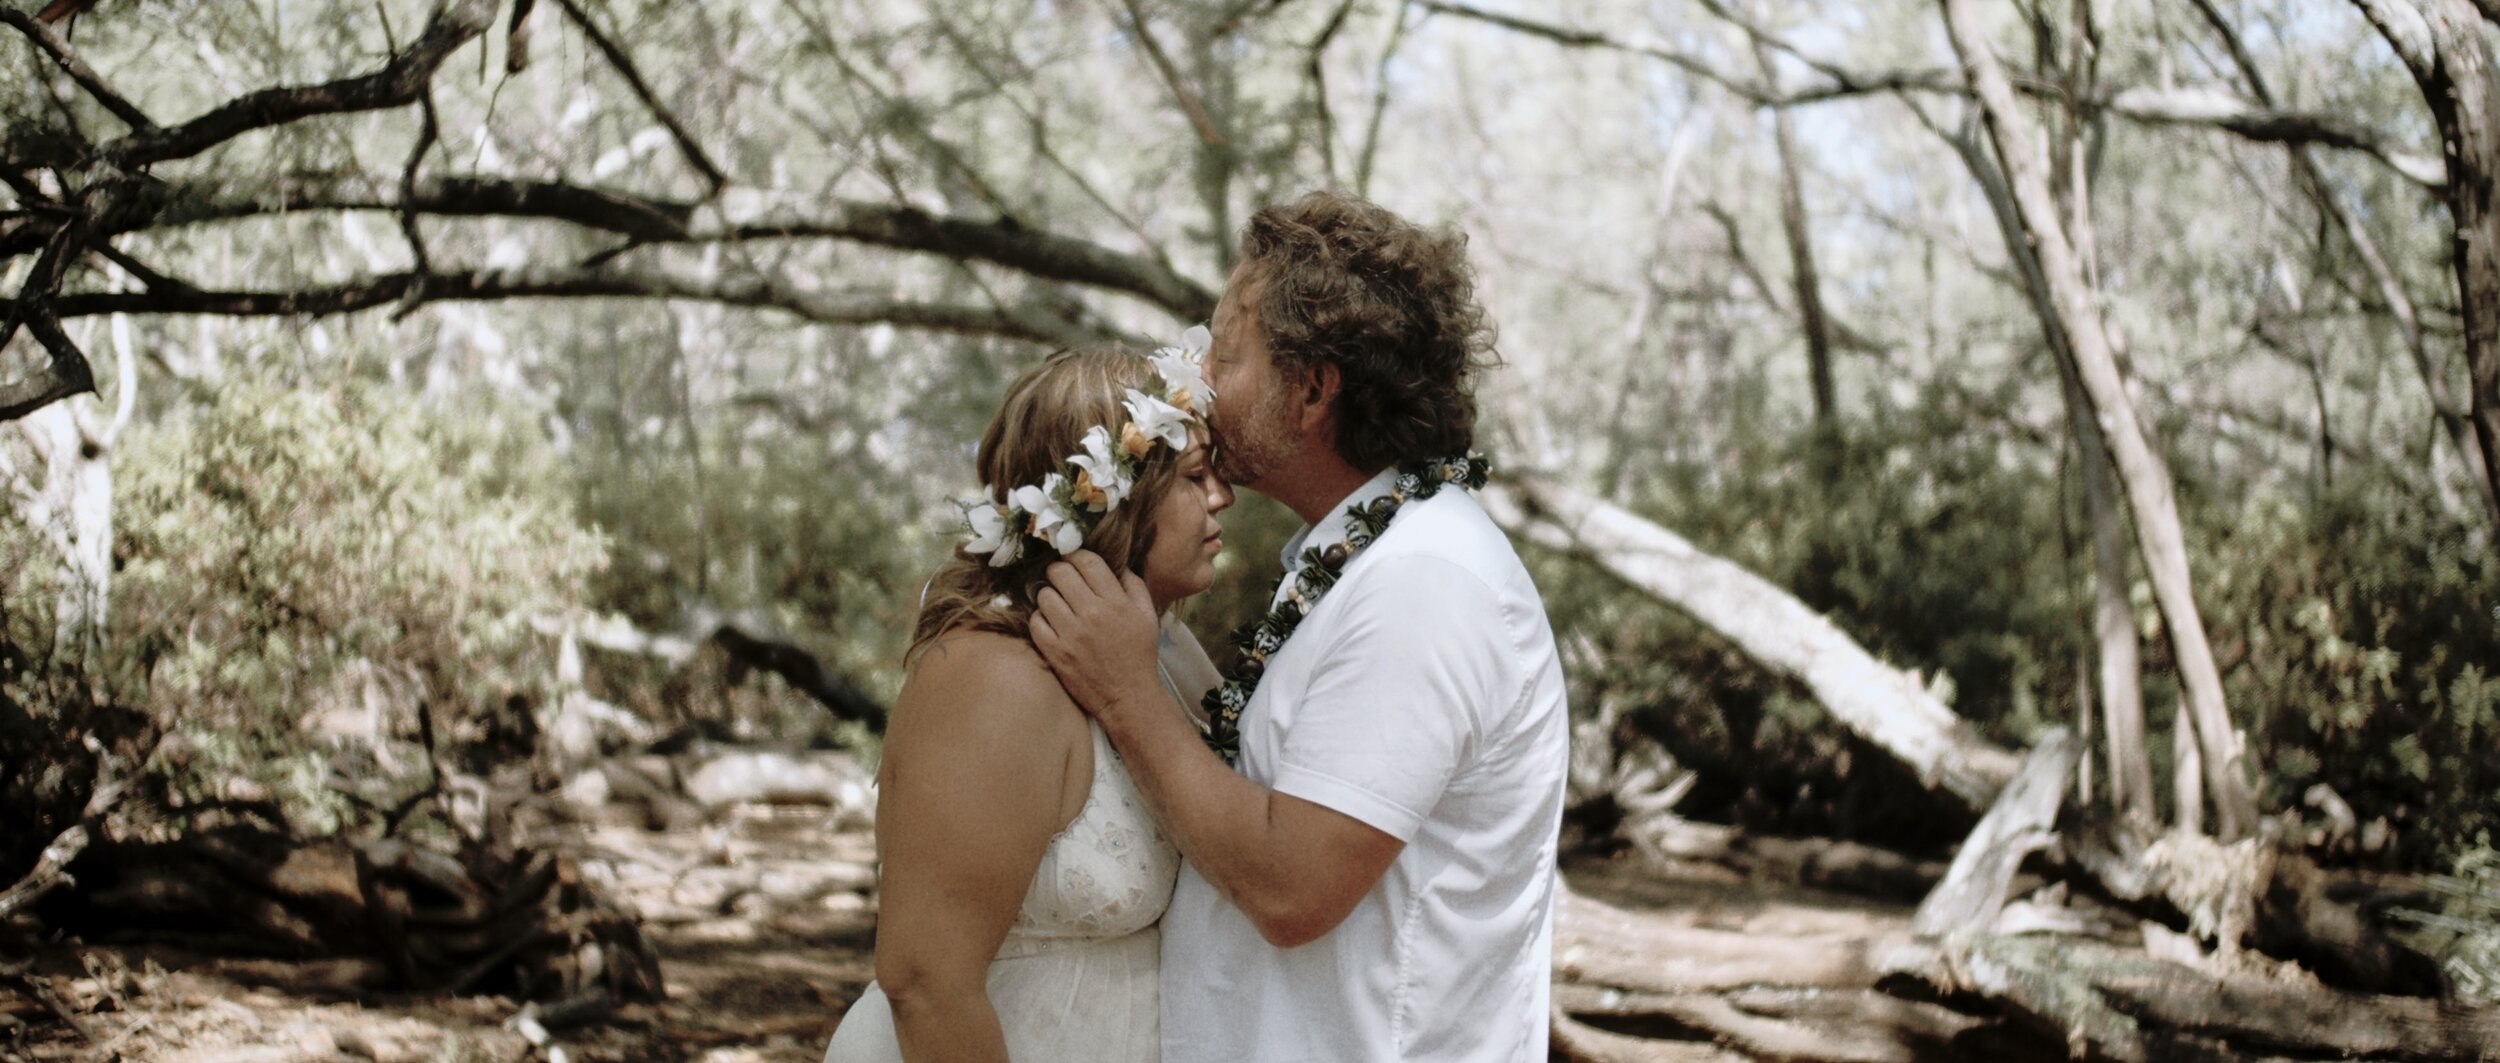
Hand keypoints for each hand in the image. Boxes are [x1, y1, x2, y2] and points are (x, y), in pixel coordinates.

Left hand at [1030, 551, 1164, 726]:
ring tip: (1058, 604)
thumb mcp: (1147, 615)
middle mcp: (1092, 614)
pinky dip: (1040, 619)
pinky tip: (1051, 623)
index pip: (1087, 561)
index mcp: (1116, 601)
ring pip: (1044, 595)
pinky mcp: (1055, 652)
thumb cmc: (1139, 654)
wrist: (1128, 696)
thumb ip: (1133, 584)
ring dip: (1050, 596)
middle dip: (1059, 571)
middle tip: (1062, 579)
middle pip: (1060, 572)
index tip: (1074, 561)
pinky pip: (1035, 622)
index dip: (1076, 556)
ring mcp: (1071, 634)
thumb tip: (1114, 563)